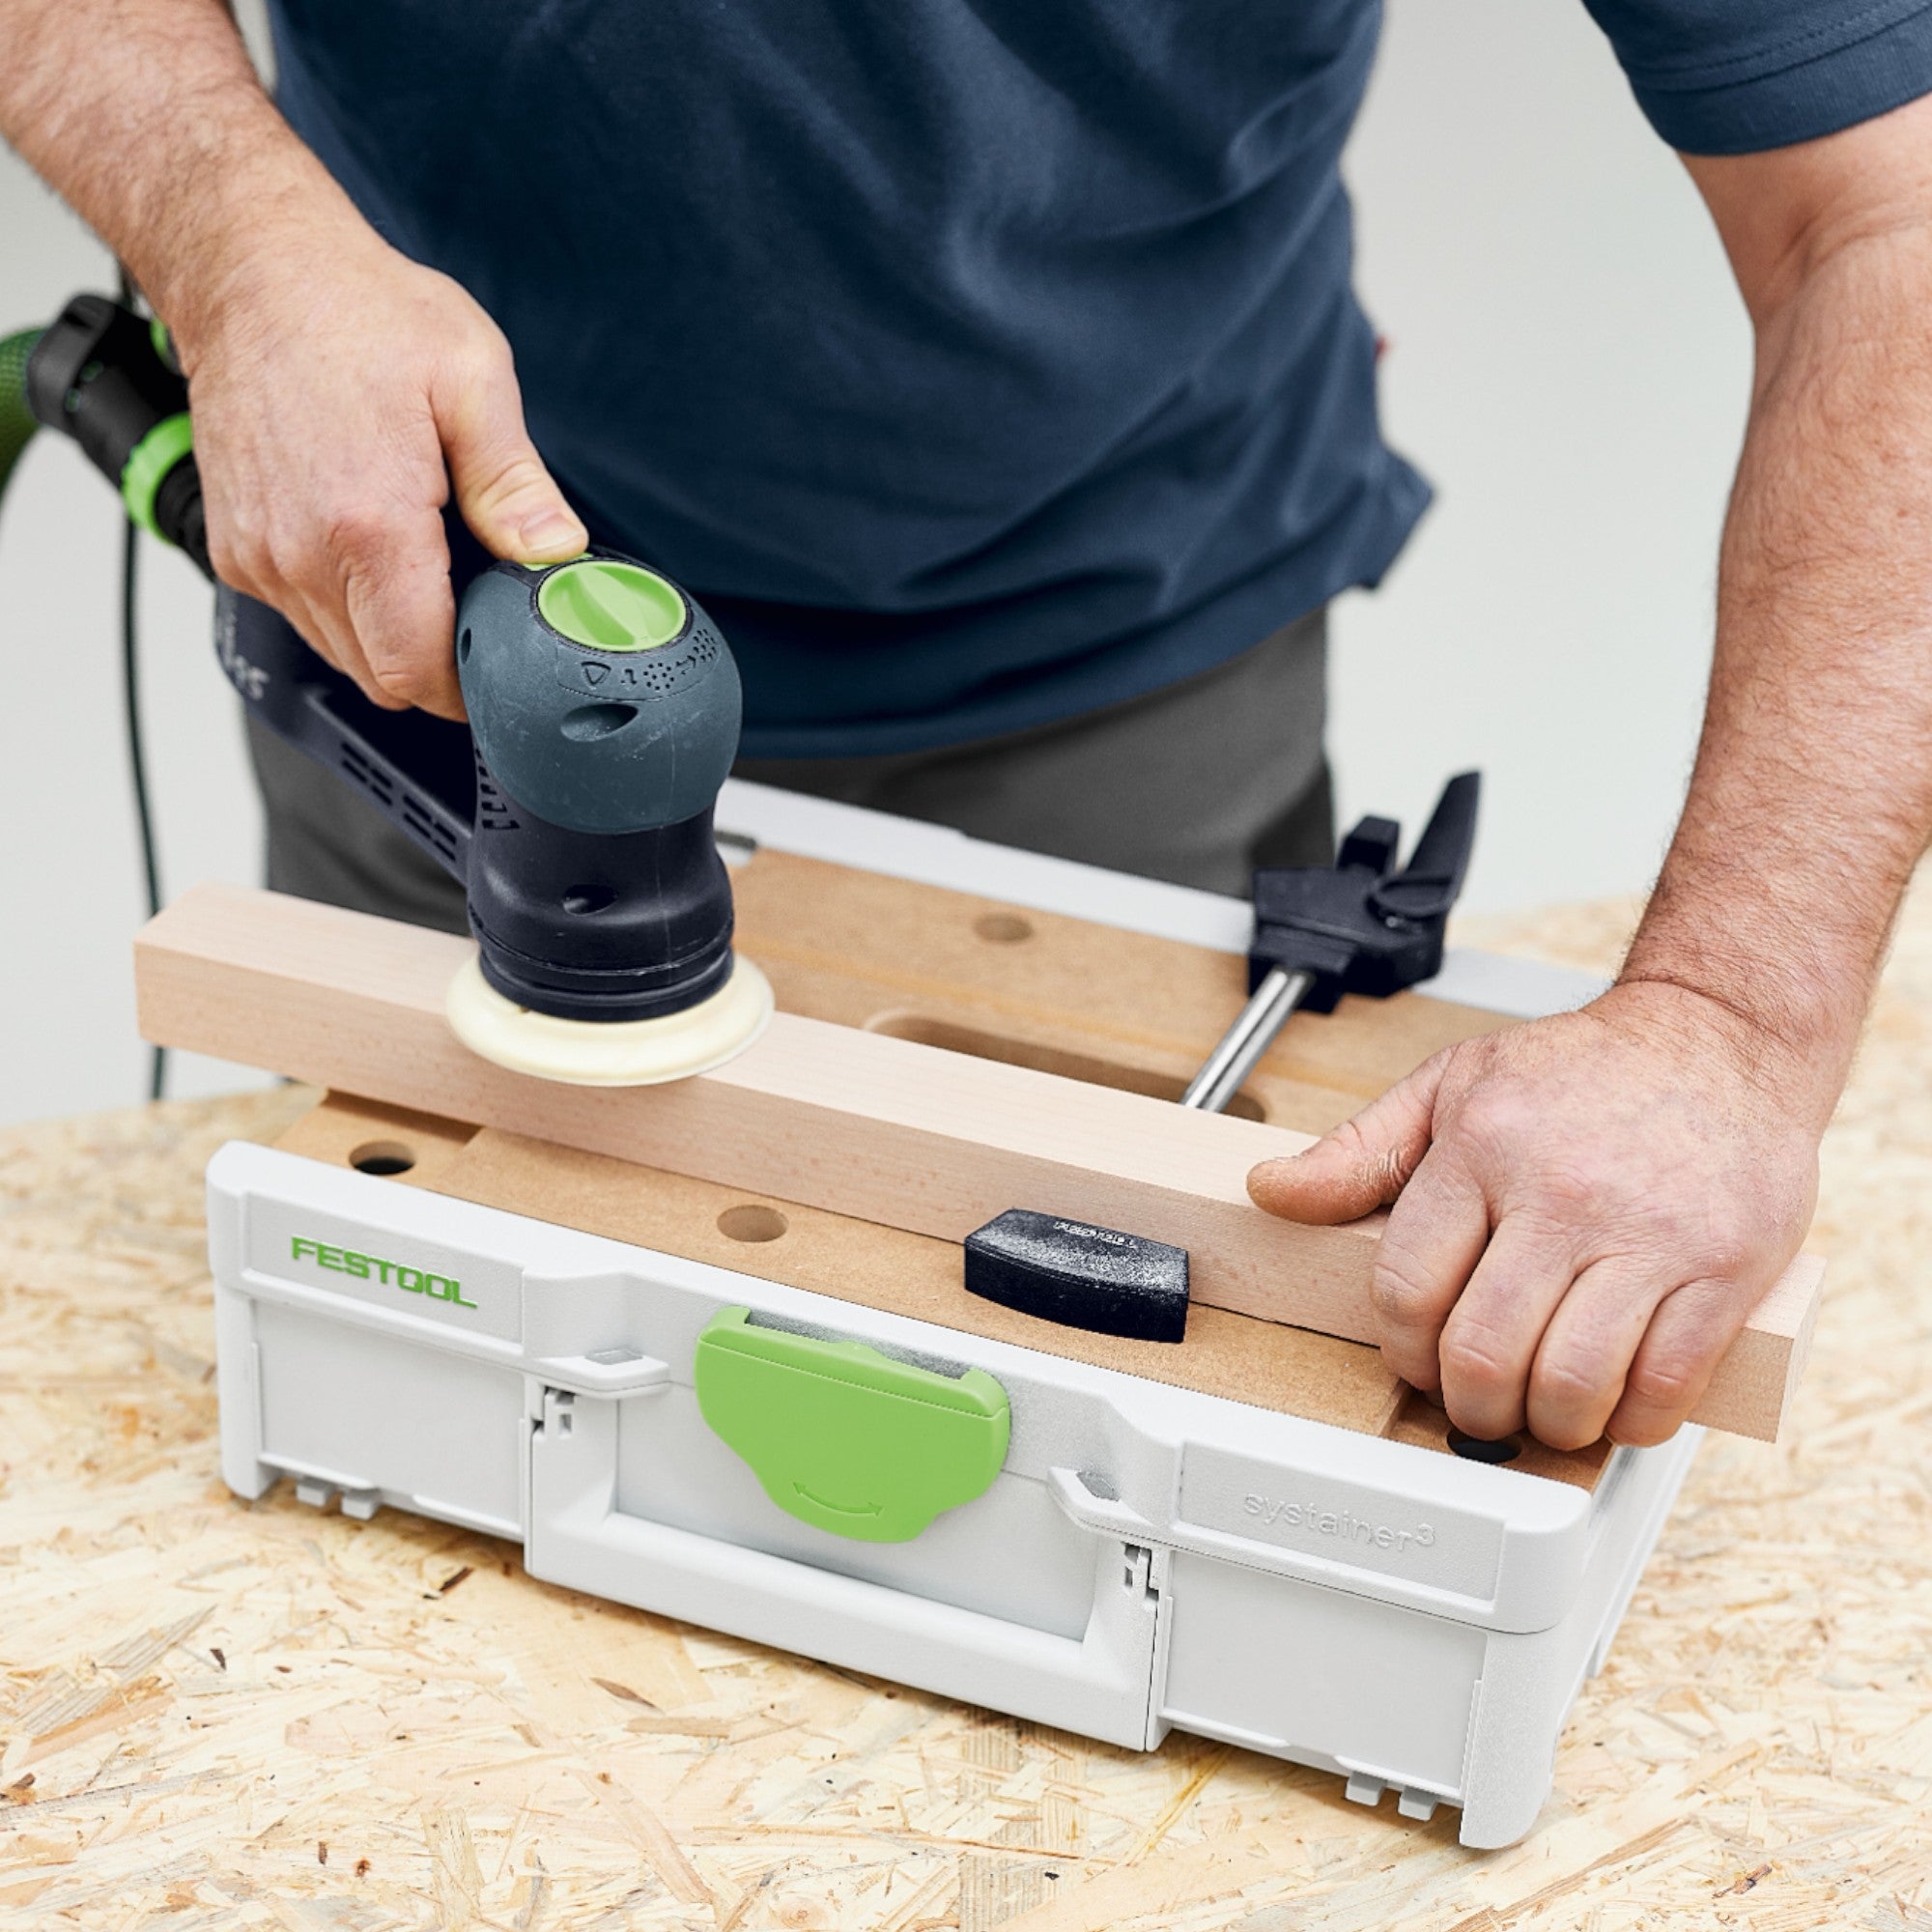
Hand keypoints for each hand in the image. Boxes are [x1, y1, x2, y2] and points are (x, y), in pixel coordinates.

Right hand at [172, 208, 586, 718]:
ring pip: (341, 654)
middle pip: (381, 677)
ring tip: (426, 569)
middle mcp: (300, 552)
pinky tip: (373, 551)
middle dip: (438, 664)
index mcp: (367, 523)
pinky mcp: (234, 549)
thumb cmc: (357, 311)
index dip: (469, 686)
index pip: (417, 670)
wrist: (252, 269)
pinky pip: (302, 617)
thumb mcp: (472, 381)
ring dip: (390, 637)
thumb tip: (557, 554)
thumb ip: (516, 485)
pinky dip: (345, 608)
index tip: (503, 669)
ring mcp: (258, 555)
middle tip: (478, 612)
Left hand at [1246, 981, 1821, 1448]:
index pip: (1408, 1287)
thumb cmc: (1583, 1069)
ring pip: (1571, 1380)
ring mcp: (1649, 1234)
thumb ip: (1359, 1150)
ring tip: (1542, 1410)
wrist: (1718, 1036)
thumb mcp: (1453, 1084)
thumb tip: (1272, 1190)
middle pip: (1483, 1349)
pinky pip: (1665, 1384)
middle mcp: (1562, 1192)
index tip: (1417, 1361)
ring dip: (1546, 1423)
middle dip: (1469, 1405)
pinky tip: (1616, 1404)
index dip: (1402, 1349)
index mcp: (1482, 1146)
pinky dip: (1631, 1421)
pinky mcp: (1726, 1268)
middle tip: (1478, 1406)